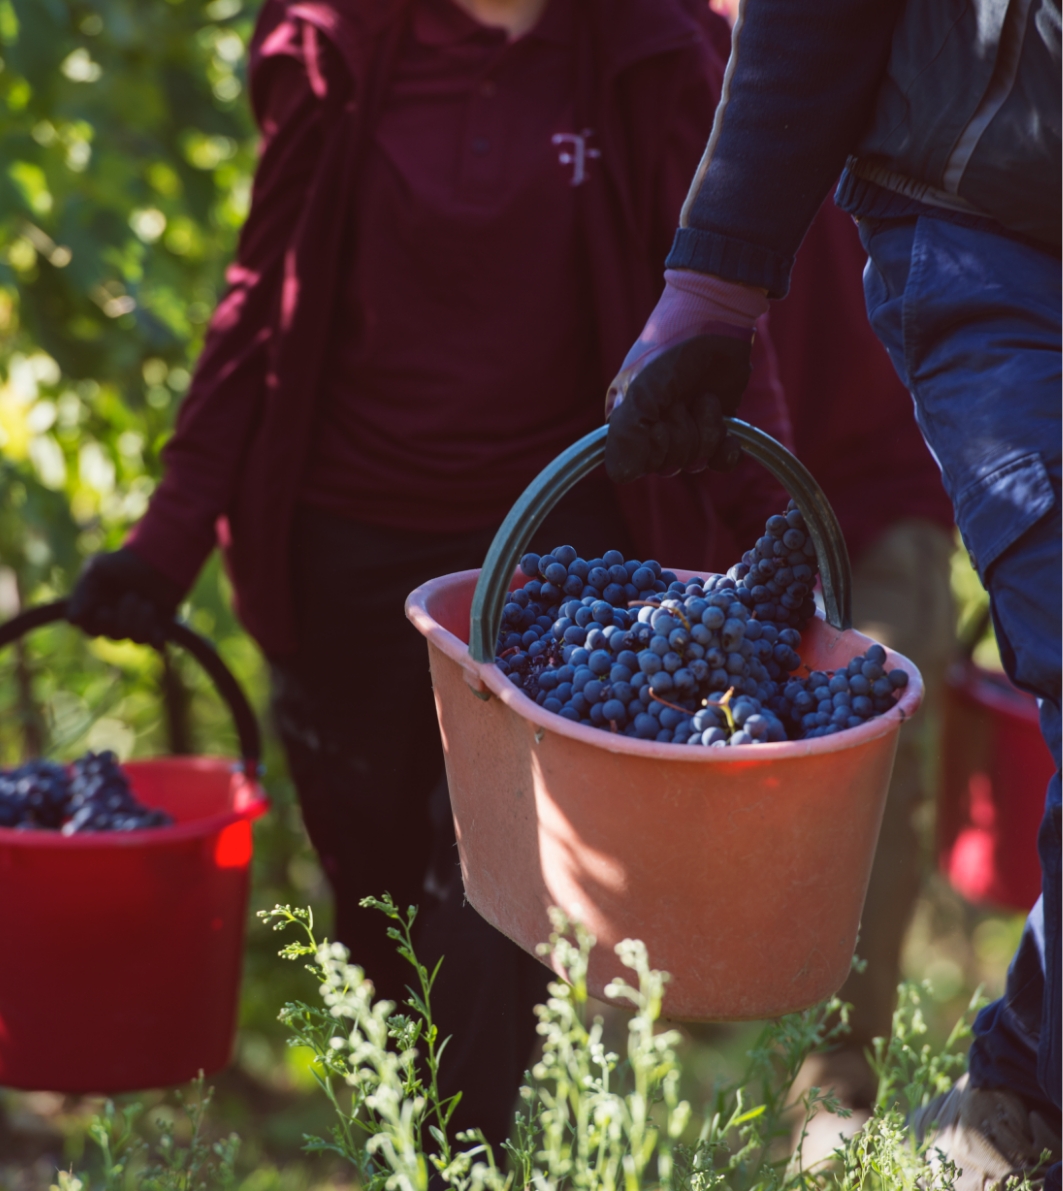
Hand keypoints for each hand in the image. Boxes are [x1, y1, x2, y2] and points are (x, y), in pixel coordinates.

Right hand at [67, 548, 184, 648]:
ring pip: (135, 639)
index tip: (104, 610)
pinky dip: (157, 638)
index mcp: (95, 610)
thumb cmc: (122, 563)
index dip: (95, 624)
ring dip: (142, 620)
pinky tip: (159, 629)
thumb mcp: (97, 568)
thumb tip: (72, 620)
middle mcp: (113, 622)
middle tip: (131, 596)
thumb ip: (83, 592)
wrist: (156, 559)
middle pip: (112, 637)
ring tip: (147, 602)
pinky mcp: (157, 628)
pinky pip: (155, 644)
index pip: (87, 629)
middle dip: (124, 618)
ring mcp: (135, 627)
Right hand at [604, 269, 766, 483]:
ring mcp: (685, 431)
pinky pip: (718, 464)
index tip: (659, 417)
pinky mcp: (714, 429)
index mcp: (625, 422)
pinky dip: (726, 451)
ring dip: (705, 430)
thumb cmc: (669, 350)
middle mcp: (652, 431)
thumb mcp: (642, 390)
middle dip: (682, 432)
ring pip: (694, 464)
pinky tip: (728, 432)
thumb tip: (621, 477)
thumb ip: (628, 433)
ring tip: (705, 398)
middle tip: (683, 399)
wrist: (715, 320)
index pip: (633, 465)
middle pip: (667, 466)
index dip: (652, 446)